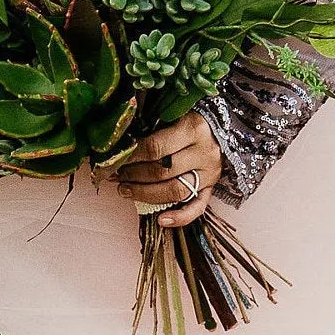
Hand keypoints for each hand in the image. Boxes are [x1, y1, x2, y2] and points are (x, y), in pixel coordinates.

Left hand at [104, 113, 223, 228]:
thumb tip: (121, 146)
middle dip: (133, 175)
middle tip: (115, 175)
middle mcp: (204, 152)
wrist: (219, 124)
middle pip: (162, 171)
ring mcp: (210, 172)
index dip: (131, 156)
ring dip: (145, 194)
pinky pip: (198, 207)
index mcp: (193, 129)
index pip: (155, 148)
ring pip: (175, 191)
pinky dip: (180, 218)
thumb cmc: (189, 117)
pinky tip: (161, 220)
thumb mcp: (172, 114)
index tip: (115, 159)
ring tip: (125, 190)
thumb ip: (151, 128)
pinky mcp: (212, 187)